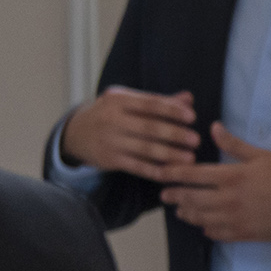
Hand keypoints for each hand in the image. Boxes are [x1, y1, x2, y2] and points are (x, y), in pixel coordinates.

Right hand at [60, 86, 198, 177]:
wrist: (75, 133)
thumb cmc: (110, 114)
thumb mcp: (127, 102)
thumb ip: (157, 101)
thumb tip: (188, 98)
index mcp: (118, 100)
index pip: (149, 104)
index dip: (171, 110)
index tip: (191, 117)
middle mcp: (111, 120)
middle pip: (148, 128)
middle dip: (174, 134)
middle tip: (195, 140)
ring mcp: (109, 141)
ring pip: (144, 149)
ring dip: (170, 154)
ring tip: (190, 158)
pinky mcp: (108, 159)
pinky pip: (136, 166)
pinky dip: (155, 171)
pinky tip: (171, 172)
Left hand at [161, 124, 270, 242]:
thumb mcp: (262, 156)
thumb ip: (234, 144)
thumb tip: (213, 127)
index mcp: (231, 177)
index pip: (191, 175)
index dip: (171, 174)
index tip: (159, 173)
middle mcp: (228, 199)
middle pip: (190, 199)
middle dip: (174, 196)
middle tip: (164, 195)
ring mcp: (234, 218)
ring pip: (200, 218)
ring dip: (187, 214)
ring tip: (180, 211)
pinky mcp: (244, 234)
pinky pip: (217, 234)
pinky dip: (207, 230)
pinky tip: (204, 226)